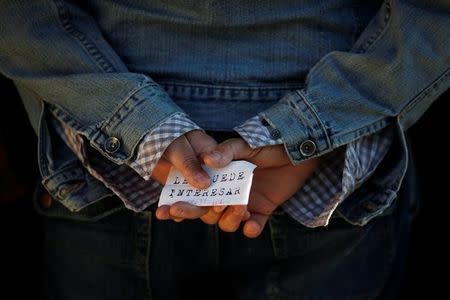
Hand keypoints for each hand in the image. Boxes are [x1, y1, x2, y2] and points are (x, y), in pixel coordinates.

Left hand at [152, 130, 217, 220]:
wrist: (150, 138)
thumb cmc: (169, 135)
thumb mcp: (179, 147)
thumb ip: (190, 164)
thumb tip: (205, 184)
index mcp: (217, 158)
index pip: (227, 180)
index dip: (224, 195)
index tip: (216, 207)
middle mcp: (210, 173)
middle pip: (212, 196)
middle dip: (196, 207)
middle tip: (177, 210)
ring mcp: (197, 183)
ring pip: (197, 204)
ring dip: (183, 211)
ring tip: (165, 212)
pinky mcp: (183, 190)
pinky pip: (183, 204)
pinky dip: (174, 211)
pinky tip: (164, 212)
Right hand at [202, 138, 319, 237]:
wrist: (298, 153)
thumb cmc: (269, 145)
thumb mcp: (246, 146)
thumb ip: (227, 152)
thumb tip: (207, 159)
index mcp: (219, 177)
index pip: (199, 193)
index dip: (195, 200)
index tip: (193, 202)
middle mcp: (229, 192)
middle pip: (209, 212)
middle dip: (213, 213)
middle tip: (222, 205)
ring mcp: (245, 203)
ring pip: (227, 222)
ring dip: (231, 219)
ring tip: (243, 209)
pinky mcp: (262, 211)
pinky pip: (252, 227)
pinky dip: (251, 229)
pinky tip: (252, 225)